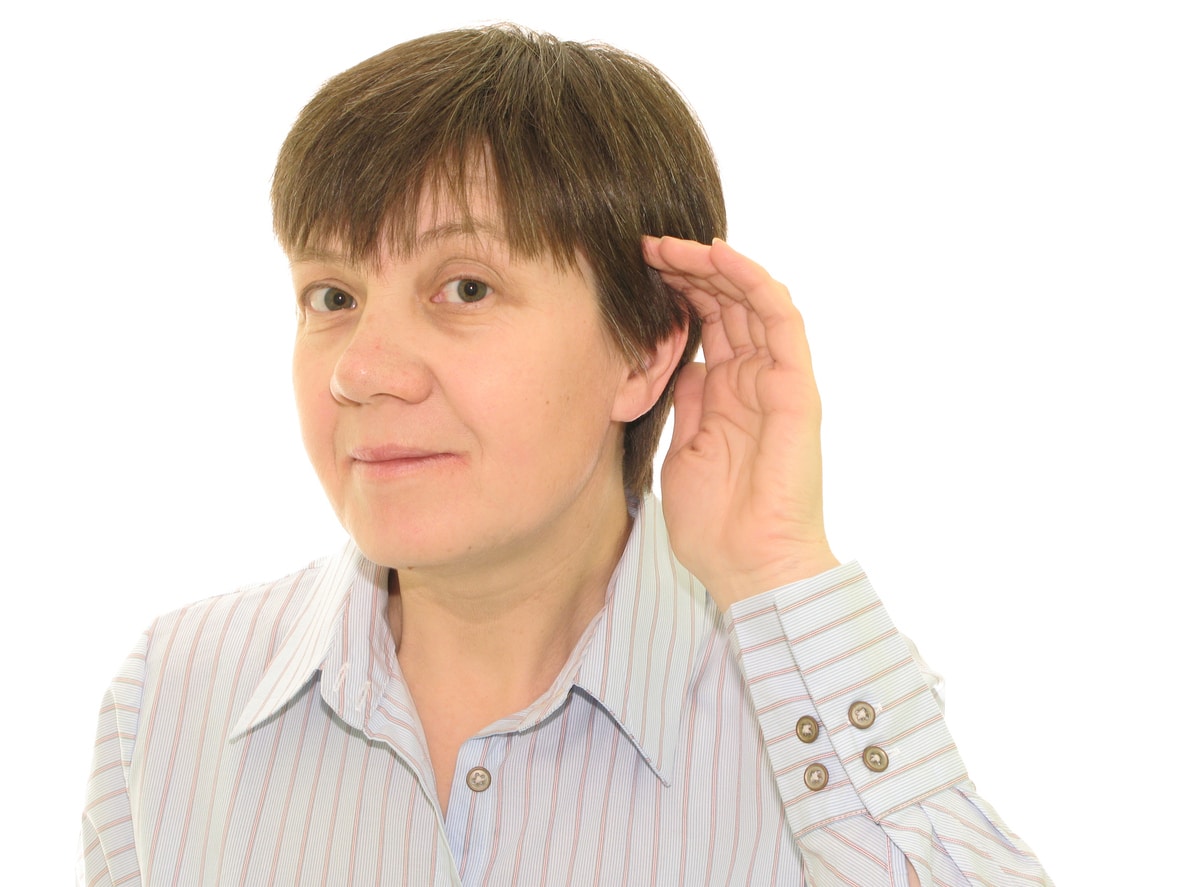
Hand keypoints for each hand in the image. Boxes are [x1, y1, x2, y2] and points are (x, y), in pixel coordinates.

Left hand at [643, 236, 838, 610]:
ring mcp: (778, 381)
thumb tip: (683, 365)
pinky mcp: (796, 388)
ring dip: (715, 266)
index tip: (633, 271)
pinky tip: (720, 258)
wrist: (750, 567)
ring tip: (674, 243)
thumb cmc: (716, 525)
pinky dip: (753, 283)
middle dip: (687, 270)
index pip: (706, 326)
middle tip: (646, 245)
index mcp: (728, 395)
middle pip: (726, 305)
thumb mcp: (685, 453)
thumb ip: (689, 406)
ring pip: (752, 301)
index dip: (675, 292)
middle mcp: (755, 381)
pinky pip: (780, 321)